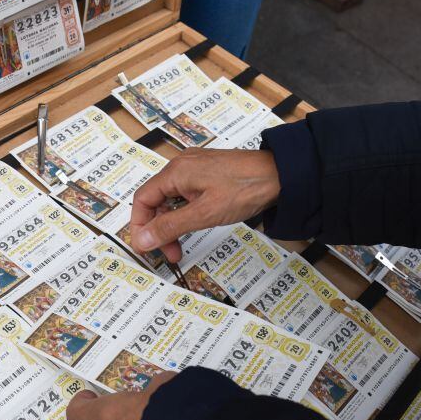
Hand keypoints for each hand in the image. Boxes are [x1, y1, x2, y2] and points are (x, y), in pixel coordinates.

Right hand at [130, 149, 279, 261]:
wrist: (280, 174)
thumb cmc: (245, 188)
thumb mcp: (204, 214)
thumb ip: (170, 227)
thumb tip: (141, 240)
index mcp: (175, 172)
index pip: (143, 200)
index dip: (140, 226)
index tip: (147, 247)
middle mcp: (181, 166)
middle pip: (156, 200)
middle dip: (159, 229)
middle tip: (170, 253)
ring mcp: (195, 169)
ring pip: (171, 199)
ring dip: (173, 224)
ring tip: (182, 245)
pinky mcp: (208, 174)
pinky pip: (185, 195)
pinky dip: (185, 214)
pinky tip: (194, 226)